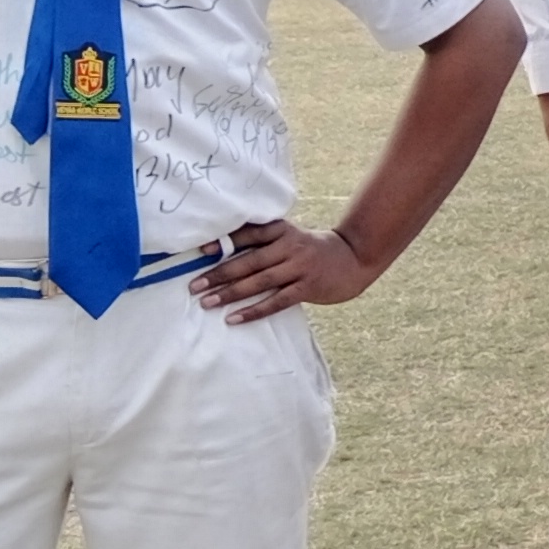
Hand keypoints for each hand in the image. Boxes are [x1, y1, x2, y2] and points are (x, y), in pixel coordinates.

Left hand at [194, 218, 372, 320]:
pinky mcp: (309, 287)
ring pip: (260, 282)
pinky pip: (277, 301)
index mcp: (282, 230)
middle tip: (194, 286)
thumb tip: (221, 256)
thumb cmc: (313, 250)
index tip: (199, 252)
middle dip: (219, 274)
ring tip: (207, 302)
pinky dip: (254, 310)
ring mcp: (300, 267)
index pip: (248, 235)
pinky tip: (235, 318)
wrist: (354, 258)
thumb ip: (265, 243)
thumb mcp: (291, 237)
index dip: (224, 243)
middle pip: (249, 261)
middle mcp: (290, 246)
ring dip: (231, 293)